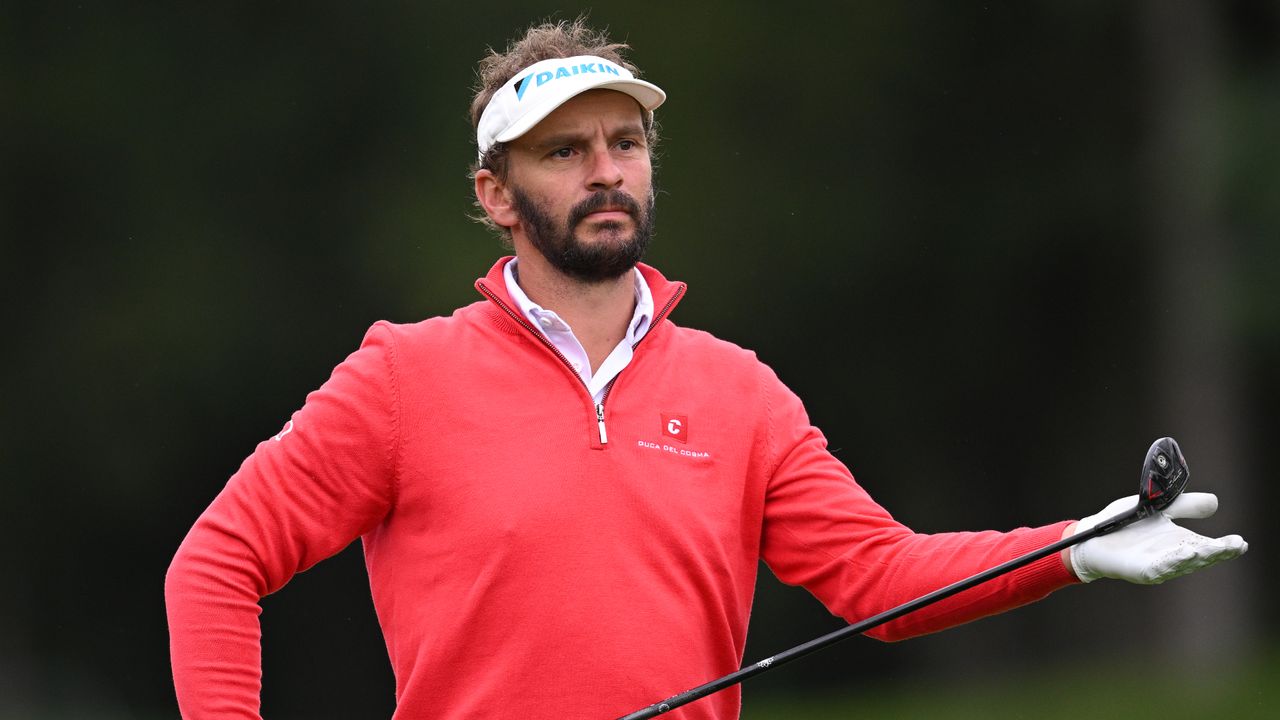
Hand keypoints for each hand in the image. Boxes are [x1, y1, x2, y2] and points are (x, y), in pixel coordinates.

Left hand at [1067, 492, 1247, 583]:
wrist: (1092, 534)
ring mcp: (1157, 566)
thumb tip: (1215, 502)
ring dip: (1198, 557)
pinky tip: (1184, 555)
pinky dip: (1171, 562)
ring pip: (1182, 563)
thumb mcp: (1160, 509)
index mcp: (1180, 543)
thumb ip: (1185, 505)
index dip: (1225, 547)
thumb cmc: (1125, 523)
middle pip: (1201, 557)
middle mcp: (1173, 557)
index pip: (1209, 547)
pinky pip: (1158, 568)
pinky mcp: (1140, 571)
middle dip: (1218, 552)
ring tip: (1211, 550)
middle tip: (1235, 546)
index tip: (1241, 542)